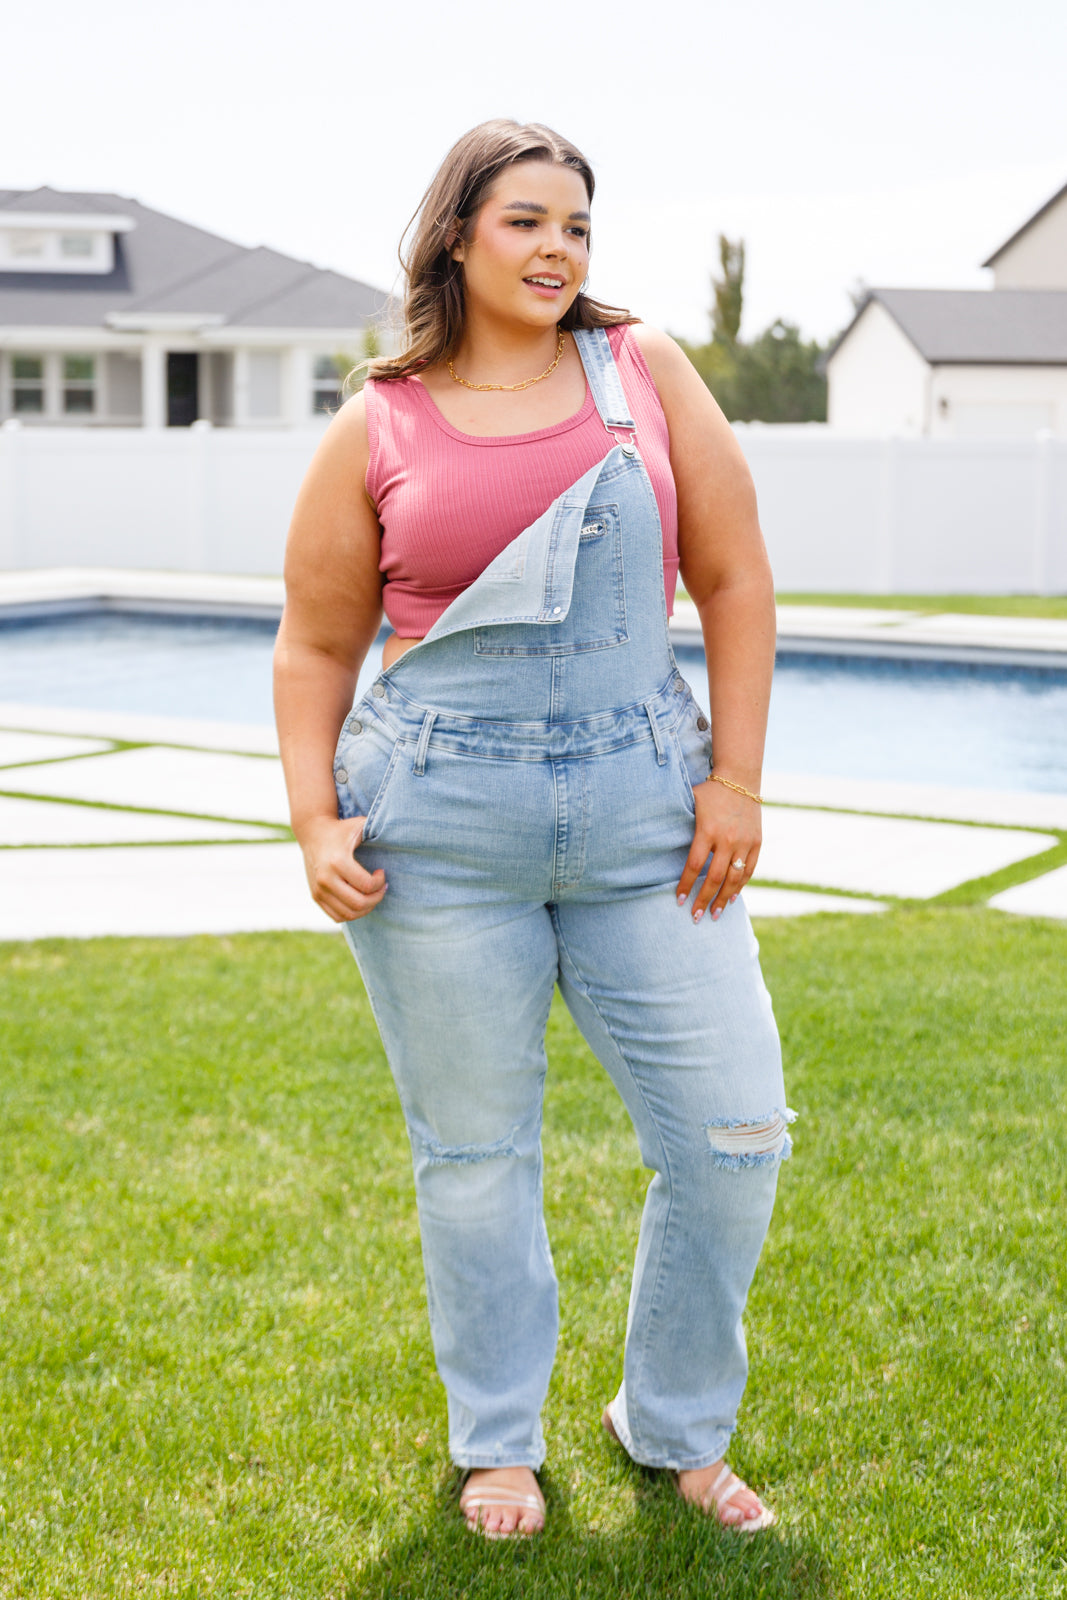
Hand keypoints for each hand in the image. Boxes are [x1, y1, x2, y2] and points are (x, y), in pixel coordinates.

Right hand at [296, 814, 386, 922]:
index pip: (367, 885)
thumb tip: (403, 834)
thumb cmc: (342, 829)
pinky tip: (359, 900)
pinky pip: (337, 917)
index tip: (381, 872)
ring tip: (372, 895)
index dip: (380, 882)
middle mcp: (326, 878)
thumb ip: (379, 828)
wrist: (312, 832)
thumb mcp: (360, 825)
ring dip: (366, 908)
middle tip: (381, 888)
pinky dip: (352, 913)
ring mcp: (319, 890)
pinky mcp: (316, 896)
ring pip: (348, 914)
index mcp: (338, 861)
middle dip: (376, 898)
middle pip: (358, 904)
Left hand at [675, 779, 760, 922]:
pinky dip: (741, 885)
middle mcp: (727, 839)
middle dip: (704, 899)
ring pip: (734, 878)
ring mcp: (744, 842)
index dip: (685, 884)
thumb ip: (676, 821)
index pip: (694, 865)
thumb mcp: (689, 802)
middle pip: (714, 877)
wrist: (741, 778)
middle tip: (696, 916)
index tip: (678, 900)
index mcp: (707, 830)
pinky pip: (749, 869)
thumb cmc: (709, 791)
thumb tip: (650, 835)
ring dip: (724, 899)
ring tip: (716, 915)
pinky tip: (733, 898)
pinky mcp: (757, 842)